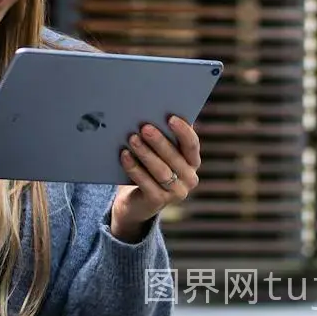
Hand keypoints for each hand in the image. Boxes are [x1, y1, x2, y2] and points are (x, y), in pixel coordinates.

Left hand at [112, 116, 200, 240]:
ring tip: (132, 139)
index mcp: (192, 162)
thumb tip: (156, 113)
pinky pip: (146, 183)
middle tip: (144, 127)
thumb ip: (164, 137)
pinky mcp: (158, 201)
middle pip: (175, 157)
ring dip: (145, 153)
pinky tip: (125, 155)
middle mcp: (189, 179)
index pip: (192, 145)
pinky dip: (134, 168)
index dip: (183, 131)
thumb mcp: (158, 154)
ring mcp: (175, 193)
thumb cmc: (148, 170)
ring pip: (161, 171)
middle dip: (159, 141)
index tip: (170, 118)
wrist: (135, 202)